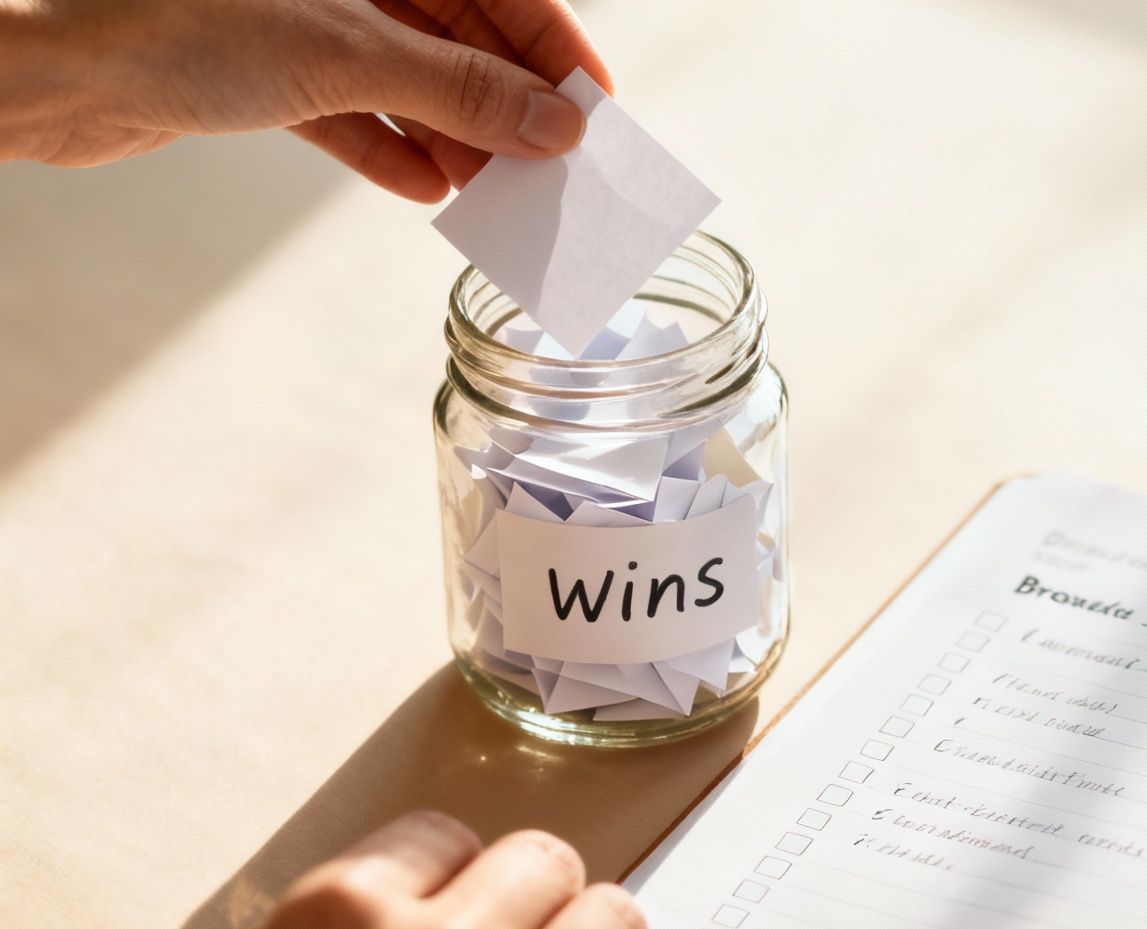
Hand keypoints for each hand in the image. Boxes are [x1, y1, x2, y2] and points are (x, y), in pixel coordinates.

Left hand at [0, 0, 611, 200]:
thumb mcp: (348, 54)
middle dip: (506, 106)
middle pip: (459, 37)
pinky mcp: (260, 74)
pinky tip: (426, 191)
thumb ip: (460, 91)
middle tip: (553, 170)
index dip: (554, 50)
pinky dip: (390, 152)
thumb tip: (556, 128)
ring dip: (454, 139)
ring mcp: (301, 23)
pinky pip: (351, 114)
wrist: (49, 65)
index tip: (595, 114)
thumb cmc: (179, 19)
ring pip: (409, 82)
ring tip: (495, 193)